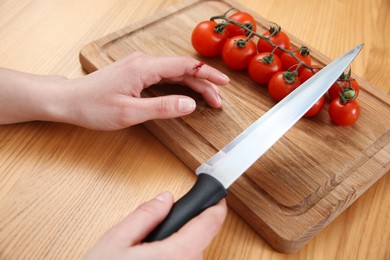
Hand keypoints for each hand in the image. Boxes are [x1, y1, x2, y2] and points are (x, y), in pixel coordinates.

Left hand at [0, 52, 228, 128]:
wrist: (68, 100)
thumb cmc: (93, 107)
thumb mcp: (130, 113)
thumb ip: (162, 107)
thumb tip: (190, 105)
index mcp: (144, 67)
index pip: (185, 66)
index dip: (207, 75)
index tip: (224, 84)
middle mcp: (143, 62)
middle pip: (182, 70)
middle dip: (204, 84)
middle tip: (218, 102)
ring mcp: (139, 66)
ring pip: (174, 73)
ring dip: (193, 85)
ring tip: (209, 99)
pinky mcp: (135, 73)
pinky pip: (163, 76)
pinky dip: (179, 85)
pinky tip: (186, 94)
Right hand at [84, 192, 226, 259]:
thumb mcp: (116, 241)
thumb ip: (145, 215)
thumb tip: (164, 199)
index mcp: (176, 256)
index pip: (209, 225)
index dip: (214, 207)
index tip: (216, 198)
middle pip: (198, 242)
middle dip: (183, 231)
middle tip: (157, 231)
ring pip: (190, 257)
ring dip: (176, 250)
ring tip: (146, 254)